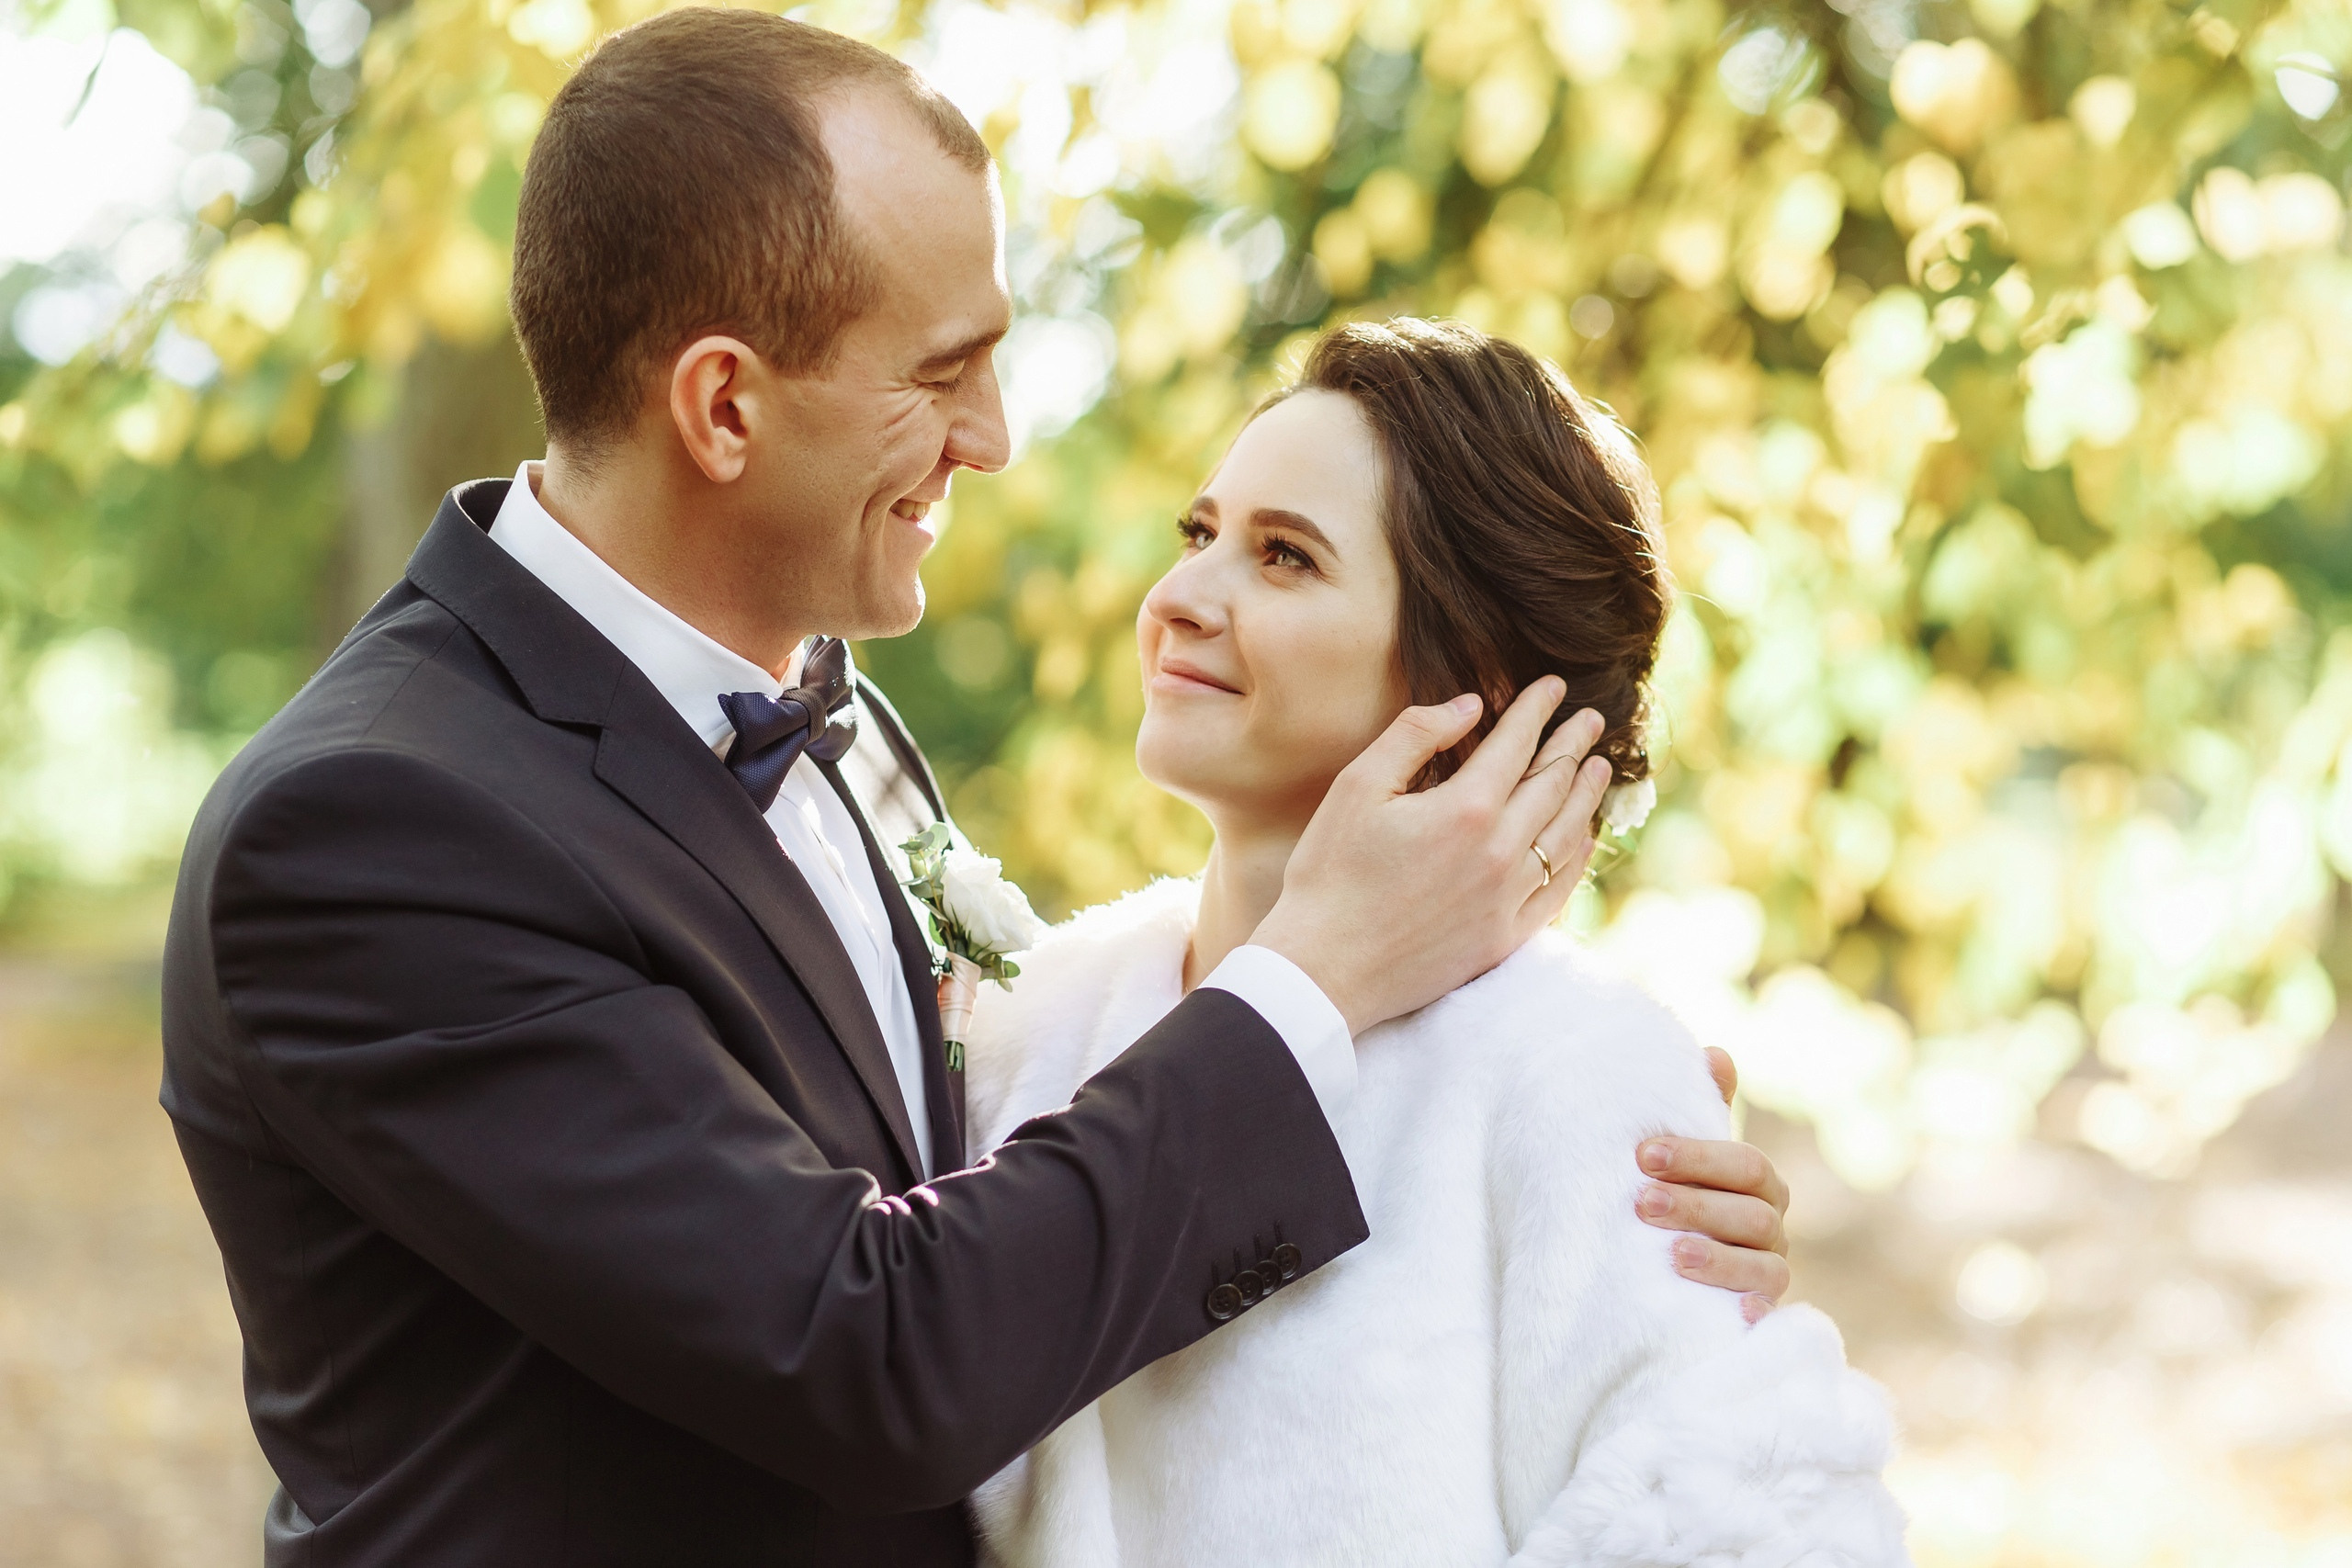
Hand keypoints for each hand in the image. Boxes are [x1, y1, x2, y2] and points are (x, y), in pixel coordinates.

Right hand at [1252, 679, 1613, 1034]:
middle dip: (1573, 745)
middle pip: (1552, 784)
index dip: (1537, 709)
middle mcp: (1499, 851)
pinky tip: (1584, 839)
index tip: (1554, 685)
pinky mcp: (1505, 938)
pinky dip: (1577, 856)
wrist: (1323, 969)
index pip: (1517, 743)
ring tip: (1599, 768)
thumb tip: (1470, 705)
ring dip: (1586, 795)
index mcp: (1464, 808)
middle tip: (1591, 719)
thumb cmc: (1329, 874)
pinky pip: (1558, 889)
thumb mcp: (1357, 787)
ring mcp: (1508, 899)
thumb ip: (1415, 736)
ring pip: (1566, 835)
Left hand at [1635, 1047, 1790, 1322]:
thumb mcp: (1684, 1154)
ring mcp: (1768, 1272)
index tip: (1643, 1155)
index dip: (1698, 1157)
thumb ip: (1700, 1108)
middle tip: (1641, 1203)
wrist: (1668, 1261)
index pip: (1745, 1165)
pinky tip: (1733, 1311)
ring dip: (1717, 1258)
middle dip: (1696, 1206)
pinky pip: (1769, 1316)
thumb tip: (1715, 1054)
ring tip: (1672, 1254)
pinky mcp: (1758, 1313)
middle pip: (1752, 1215)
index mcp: (1759, 1182)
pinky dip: (1753, 1311)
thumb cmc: (1678, 1191)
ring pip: (1763, 1265)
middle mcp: (1772, 1226)